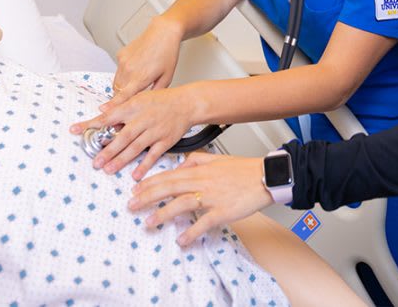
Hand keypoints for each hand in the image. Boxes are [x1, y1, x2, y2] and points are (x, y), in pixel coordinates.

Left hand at [70, 85, 197, 179]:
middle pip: (121, 137)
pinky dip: (144, 165)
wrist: (186, 103)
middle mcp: (142, 119)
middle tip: (95, 162)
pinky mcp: (165, 141)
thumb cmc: (161, 100)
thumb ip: (120, 105)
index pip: (108, 117)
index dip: (91, 124)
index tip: (75, 130)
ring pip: (135, 148)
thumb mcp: (139, 97)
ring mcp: (154, 131)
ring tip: (108, 169)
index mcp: (133, 107)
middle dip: (107, 150)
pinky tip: (135, 175)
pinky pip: (153, 155)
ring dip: (121, 160)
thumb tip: (101, 109)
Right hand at [107, 16, 182, 105]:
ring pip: (116, 82)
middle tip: (130, 102)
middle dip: (121, 99)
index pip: (123, 96)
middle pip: (118, 92)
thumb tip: (148, 103)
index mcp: (142, 77)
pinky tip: (135, 69)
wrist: (163, 33)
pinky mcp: (120, 55)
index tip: (105, 112)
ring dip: (122, 87)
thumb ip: (156, 93)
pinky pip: (118, 71)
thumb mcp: (167, 77)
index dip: (113, 106)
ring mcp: (123, 61)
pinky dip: (123, 75)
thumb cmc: (167, 53)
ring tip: (136, 83)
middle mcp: (130, 69)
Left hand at [128, 152, 271, 246]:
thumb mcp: (216, 158)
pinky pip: (204, 222)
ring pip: (182, 204)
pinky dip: (191, 232)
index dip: (150, 183)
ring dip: (163, 214)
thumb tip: (178, 167)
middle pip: (169, 188)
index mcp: (199, 170)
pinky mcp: (223, 211)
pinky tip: (181, 240)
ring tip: (149, 223)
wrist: (265, 176)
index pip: (169, 176)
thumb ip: (195, 161)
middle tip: (132, 206)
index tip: (135, 190)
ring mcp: (212, 197)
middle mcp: (202, 182)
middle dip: (148, 197)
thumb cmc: (243, 169)